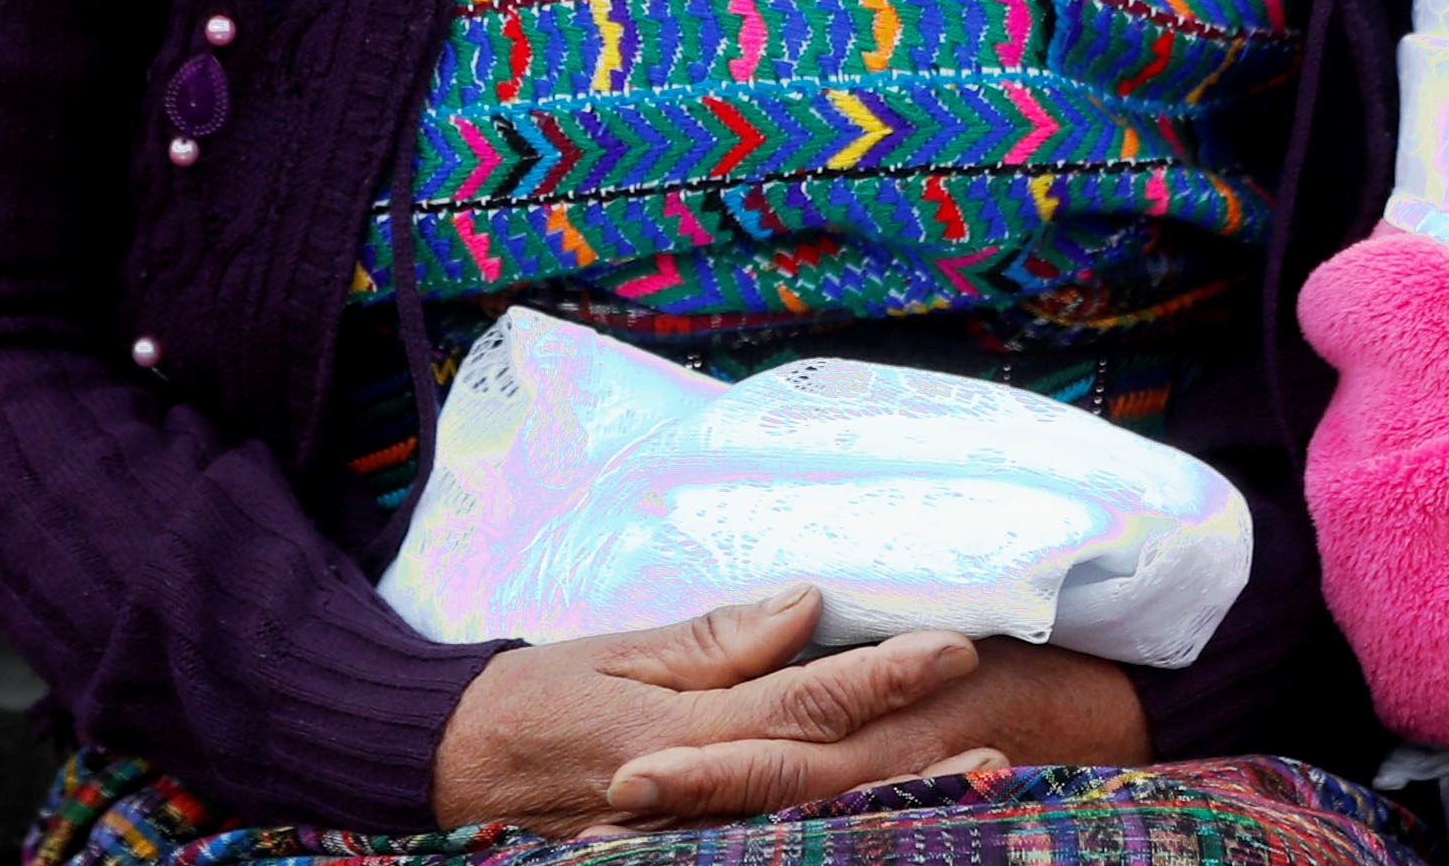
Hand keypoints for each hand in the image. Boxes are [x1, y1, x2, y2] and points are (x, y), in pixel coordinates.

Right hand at [428, 589, 1109, 831]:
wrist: (454, 769)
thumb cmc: (530, 698)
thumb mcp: (618, 652)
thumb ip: (715, 642)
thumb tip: (806, 606)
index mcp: (684, 734)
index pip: (803, 703)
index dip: (882, 678)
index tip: (951, 647)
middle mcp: (701, 792)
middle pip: (828, 772)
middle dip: (914, 749)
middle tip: (995, 731)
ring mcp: (698, 830)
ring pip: (810, 811)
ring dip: (892, 792)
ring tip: (973, 768)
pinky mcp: (690, 841)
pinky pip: (771, 826)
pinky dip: (831, 811)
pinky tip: (886, 797)